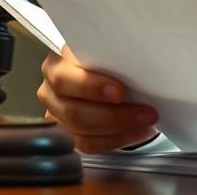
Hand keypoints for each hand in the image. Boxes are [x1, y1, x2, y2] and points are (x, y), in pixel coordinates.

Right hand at [37, 45, 159, 153]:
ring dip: (119, 130)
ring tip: (145, 123)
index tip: (120, 92)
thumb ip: (113, 59)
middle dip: (114, 116)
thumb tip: (139, 68)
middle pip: (74, 112)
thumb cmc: (107, 57)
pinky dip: (116, 140)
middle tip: (145, 113)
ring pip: (82, 133)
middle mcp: (50, 91)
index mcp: (56, 64)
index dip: (91, 88)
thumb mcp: (107, 50)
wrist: (105, 70)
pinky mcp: (67, 134)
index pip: (64, 80)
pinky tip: (136, 132)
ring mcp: (56, 115)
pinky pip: (89, 145)